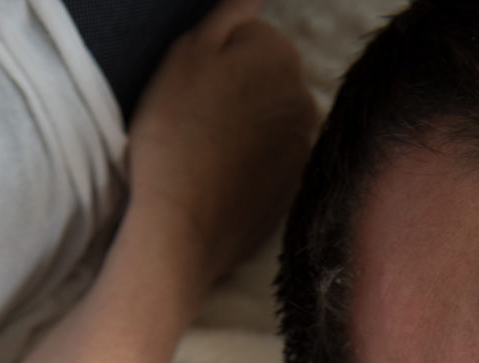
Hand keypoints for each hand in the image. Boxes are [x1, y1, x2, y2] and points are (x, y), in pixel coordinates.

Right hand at [126, 0, 316, 293]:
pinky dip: (254, 168)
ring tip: (209, 154)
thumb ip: (228, 17)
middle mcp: (305, 99)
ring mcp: (303, 148)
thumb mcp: (186, 55)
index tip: (194, 87)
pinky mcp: (294, 190)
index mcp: (280, 55)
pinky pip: (274, 165)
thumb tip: (254, 0)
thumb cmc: (173, 135)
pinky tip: (223, 180)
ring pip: (272, 124)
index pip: (253, 39)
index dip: (217, 59)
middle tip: (197, 122)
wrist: (181, 225)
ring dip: (247, 132)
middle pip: (268, 82)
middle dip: (239, 94)